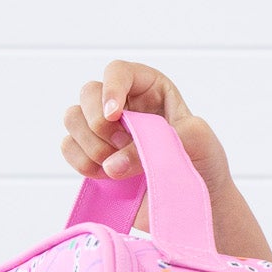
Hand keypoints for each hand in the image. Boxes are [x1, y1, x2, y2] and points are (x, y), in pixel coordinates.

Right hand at [61, 62, 233, 234]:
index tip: (114, 114)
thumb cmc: (203, 161)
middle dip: (100, 123)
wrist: (198, 200)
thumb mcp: (195, 141)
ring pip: (72, 118)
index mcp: (150, 88)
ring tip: (118, 166)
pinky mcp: (93, 155)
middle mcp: (123, 104)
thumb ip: (156, 143)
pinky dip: (81, 162)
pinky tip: (105, 175)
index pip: (119, 71)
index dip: (111, 88)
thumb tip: (111, 164)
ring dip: (90, 144)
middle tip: (123, 146)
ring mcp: (104, 130)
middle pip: (88, 93)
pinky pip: (68, 147)